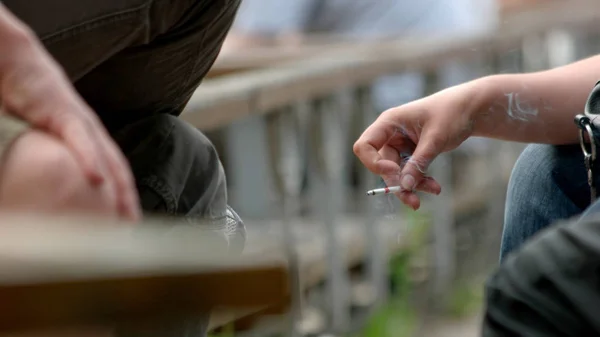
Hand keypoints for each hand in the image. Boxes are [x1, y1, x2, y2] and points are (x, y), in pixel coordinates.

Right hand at [0, 4, 139, 220]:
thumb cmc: (26, 102)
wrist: (15, 63)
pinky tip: (96, 178)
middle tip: (133, 230)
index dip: (123, 200)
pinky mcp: (62, 110)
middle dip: (128, 201)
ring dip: (118, 186)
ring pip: (106, 157)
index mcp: (89, 140)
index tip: (127, 227)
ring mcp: (80, 121)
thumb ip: (54, 160)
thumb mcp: (44, 137)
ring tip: (125, 213)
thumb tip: (54, 186)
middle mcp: (92, 132)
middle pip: (118, 171)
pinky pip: (79, 137)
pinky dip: (89, 157)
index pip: (113, 174)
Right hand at [353, 84, 478, 209]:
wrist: (470, 109)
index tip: (394, 172)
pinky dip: (420, 181)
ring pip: (397, 173)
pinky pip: (409, 172)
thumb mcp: (435, 139)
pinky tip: (434, 187)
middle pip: (382, 166)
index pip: (364, 146)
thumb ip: (418, 163)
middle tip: (414, 200)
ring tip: (434, 190)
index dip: (373, 163)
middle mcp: (389, 134)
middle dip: (398, 183)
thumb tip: (405, 186)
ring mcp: (399, 144)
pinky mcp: (410, 153)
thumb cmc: (451, 114)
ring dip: (412, 185)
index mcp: (388, 122)